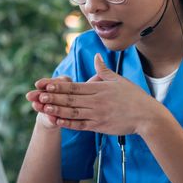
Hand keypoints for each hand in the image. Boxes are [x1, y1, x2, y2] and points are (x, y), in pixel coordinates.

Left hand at [29, 53, 162, 134]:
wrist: (147, 116)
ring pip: (72, 112)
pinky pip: (80, 125)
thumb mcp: (119, 80)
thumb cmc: (135, 97)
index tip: (43, 83)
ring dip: (56, 109)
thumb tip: (96, 56)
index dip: (57, 85)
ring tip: (41, 107)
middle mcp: (95, 101)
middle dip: (50, 97)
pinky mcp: (99, 126)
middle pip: (69, 98)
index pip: (73, 86)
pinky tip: (56, 121)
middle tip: (34, 96)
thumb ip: (104, 70)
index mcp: (98, 88)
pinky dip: (68, 123)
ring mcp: (97, 114)